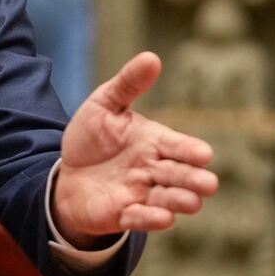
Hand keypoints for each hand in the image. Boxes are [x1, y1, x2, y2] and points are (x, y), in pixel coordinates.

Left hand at [52, 51, 217, 248]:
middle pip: (180, 175)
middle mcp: (154, 169)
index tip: (203, 154)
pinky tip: (163, 218)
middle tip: (207, 183)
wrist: (66, 171)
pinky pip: (141, 218)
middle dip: (194, 179)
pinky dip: (152, 218)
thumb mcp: (105, 104)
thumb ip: (128, 84)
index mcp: (154, 141)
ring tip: (191, 202)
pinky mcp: (124, 214)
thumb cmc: (92, 136)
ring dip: (180, 201)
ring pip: (168, 199)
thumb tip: (152, 57)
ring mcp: (141, 193)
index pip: (178, 145)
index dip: (190, 150)